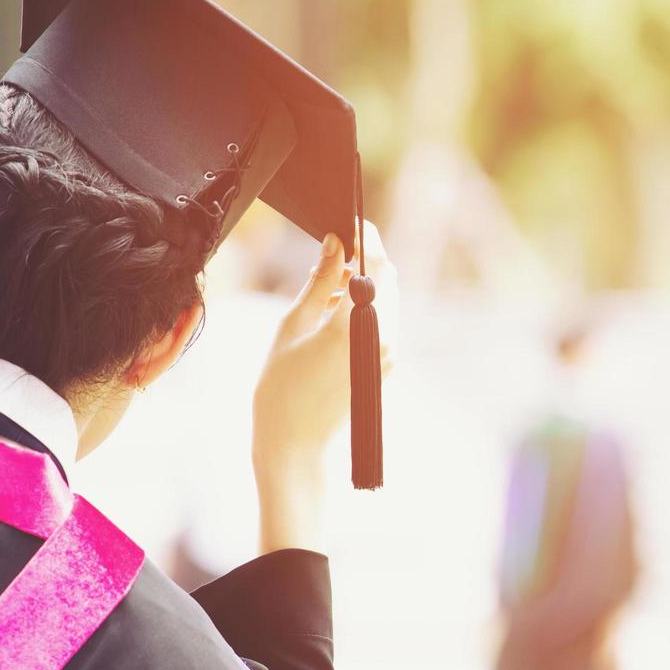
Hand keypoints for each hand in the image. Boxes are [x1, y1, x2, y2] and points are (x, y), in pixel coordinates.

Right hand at [252, 223, 396, 552]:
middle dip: (366, 260)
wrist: (295, 449)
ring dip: (365, 285)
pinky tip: (334, 311)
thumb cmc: (281, 390)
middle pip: (388, 282)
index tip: (353, 221)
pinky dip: (364, 309)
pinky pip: (381, 324)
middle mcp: (381, 339)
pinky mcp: (385, 367)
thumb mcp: (291, 328)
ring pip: (387, 302)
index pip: (376, 267)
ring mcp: (387, 355)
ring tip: (327, 282)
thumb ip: (318, 283)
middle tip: (334, 248)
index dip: (368, 239)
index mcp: (355, 326)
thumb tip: (335, 245)